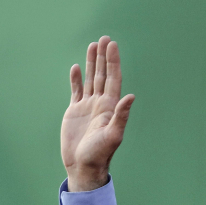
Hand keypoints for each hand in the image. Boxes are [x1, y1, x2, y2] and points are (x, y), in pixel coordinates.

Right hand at [61, 36, 134, 191]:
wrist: (83, 166)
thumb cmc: (99, 154)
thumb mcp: (112, 135)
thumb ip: (121, 116)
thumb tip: (131, 96)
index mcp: (110, 106)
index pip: (112, 78)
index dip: (112, 62)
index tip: (112, 45)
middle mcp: (100, 103)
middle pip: (102, 75)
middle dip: (103, 57)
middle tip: (104, 39)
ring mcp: (87, 107)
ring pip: (90, 80)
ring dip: (91, 63)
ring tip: (92, 46)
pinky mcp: (74, 112)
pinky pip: (76, 91)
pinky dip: (76, 79)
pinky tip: (75, 68)